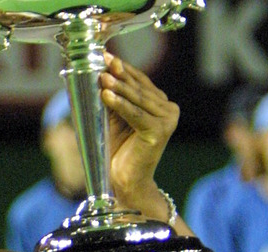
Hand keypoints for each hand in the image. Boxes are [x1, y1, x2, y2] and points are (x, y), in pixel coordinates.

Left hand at [100, 52, 179, 210]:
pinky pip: (136, 114)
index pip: (140, 81)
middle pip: (139, 88)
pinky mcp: (160, 132)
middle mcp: (168, 110)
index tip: (105, 55)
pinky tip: (106, 95)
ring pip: (137, 99)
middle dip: (119, 74)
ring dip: (118, 87)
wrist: (123, 180)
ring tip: (102, 76)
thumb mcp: (112, 117)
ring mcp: (167, 120)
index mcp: (160, 104)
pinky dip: (120, 105)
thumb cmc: (117, 150)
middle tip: (102, 61)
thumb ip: (111, 97)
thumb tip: (99, 72)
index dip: (123, 68)